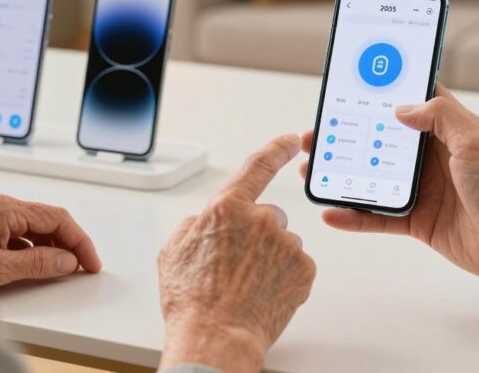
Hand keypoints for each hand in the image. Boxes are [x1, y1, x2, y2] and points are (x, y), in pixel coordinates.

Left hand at [0, 194, 101, 287]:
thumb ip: (36, 264)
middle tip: (81, 266)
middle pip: (46, 219)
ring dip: (50, 245)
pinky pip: (16, 231)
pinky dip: (31, 246)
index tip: (89, 261)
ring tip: (60, 268)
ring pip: (32, 226)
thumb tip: (66, 260)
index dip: (79, 241)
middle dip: (68, 242)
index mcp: (4, 208)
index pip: (56, 218)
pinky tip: (34, 263)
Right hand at [158, 135, 316, 372]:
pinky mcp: (304, 269)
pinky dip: (284, 277)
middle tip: (238, 267)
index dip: (276, 150)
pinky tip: (265, 293)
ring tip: (247, 286)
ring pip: (282, 244)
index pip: (257, 166)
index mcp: (227, 208)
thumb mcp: (174, 251)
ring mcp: (286, 244)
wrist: (216, 337)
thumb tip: (205, 222)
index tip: (290, 141)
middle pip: (268, 217)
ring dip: (270, 259)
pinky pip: (296, 266)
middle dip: (257, 236)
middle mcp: (261, 219)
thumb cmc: (192, 300)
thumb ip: (195, 225)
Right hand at [300, 85, 478, 306]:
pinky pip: (378, 216)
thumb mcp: (475, 140)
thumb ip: (440, 117)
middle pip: (379, 141)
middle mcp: (431, 157)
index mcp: (447, 131)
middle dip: (347, 136)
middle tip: (318, 132)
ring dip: (342, 173)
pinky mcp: (418, 220)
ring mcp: (423, 189)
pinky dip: (354, 215)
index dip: (383, 93)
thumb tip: (403, 108)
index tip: (353, 86)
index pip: (410, 103)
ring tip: (313, 170)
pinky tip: (332, 212)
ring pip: (372, 177)